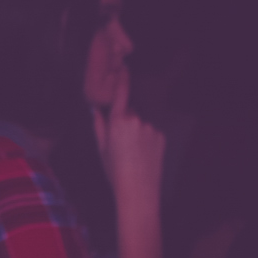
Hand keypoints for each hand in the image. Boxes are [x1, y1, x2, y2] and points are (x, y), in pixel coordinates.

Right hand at [91, 69, 166, 214]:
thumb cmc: (115, 171)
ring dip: (136, 132)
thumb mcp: (101, 149)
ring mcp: (150, 128)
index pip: (121, 93)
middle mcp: (136, 120)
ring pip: (140, 124)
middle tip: (120, 143)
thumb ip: (99, 126)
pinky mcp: (161, 136)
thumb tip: (96, 111)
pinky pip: (150, 133)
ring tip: (132, 153)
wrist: (138, 189)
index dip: (123, 79)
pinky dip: (146, 140)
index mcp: (118, 121)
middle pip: (129, 112)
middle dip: (125, 121)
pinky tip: (143, 155)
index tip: (125, 68)